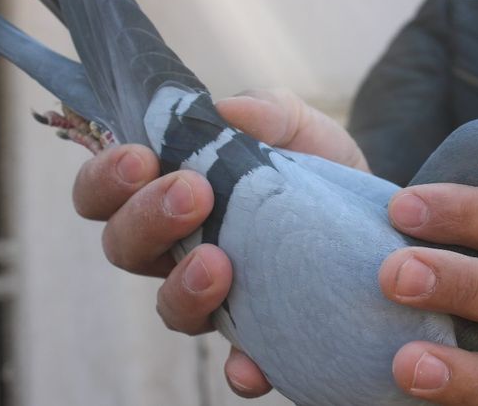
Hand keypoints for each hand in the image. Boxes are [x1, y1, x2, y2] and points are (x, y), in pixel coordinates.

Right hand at [72, 88, 365, 397]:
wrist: (371, 213)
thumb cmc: (315, 164)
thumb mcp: (298, 126)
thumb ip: (266, 110)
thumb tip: (229, 111)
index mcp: (169, 192)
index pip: (106, 192)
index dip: (106, 178)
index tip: (143, 157)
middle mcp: (179, 249)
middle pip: (125, 247)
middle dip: (147, 219)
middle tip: (193, 194)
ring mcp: (217, 296)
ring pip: (170, 308)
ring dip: (183, 288)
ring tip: (218, 263)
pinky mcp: (261, 334)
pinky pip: (237, 364)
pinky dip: (240, 368)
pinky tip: (251, 362)